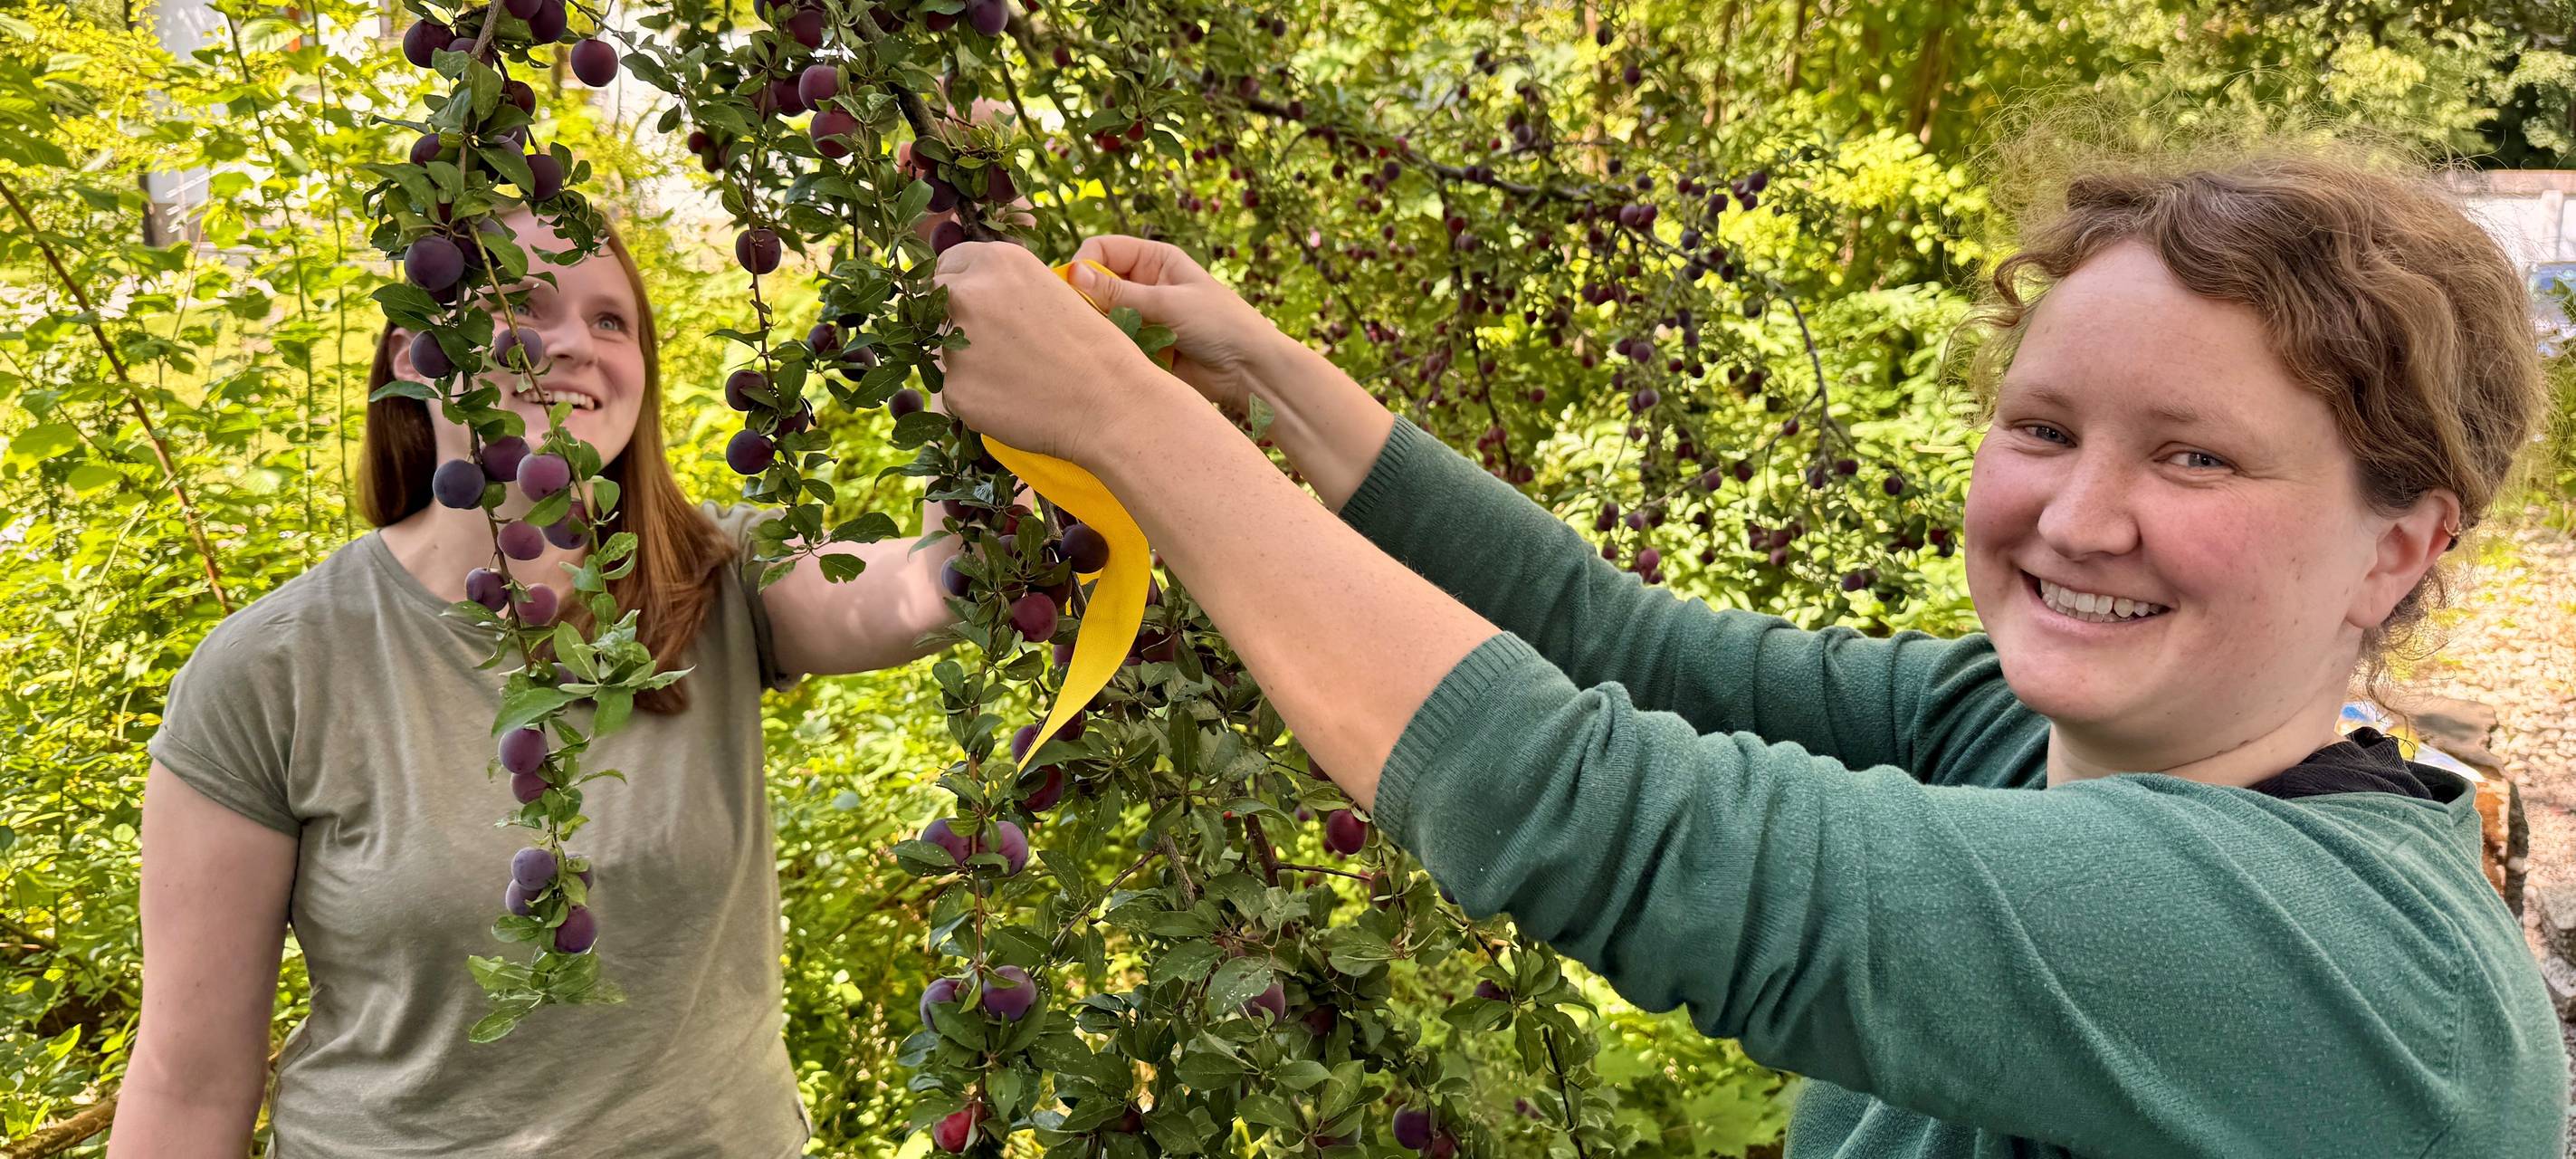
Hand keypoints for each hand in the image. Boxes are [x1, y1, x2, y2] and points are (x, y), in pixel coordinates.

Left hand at [932, 241, 1185, 469]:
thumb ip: (1004, 286)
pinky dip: (977, 397)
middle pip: (932, 301)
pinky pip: (955, 389)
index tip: (978, 307)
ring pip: (943, 349)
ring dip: (967, 360)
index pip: (948, 264)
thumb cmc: (1094, 349)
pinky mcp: (955, 388)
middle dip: (953, 318)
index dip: (962, 286)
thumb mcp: (1052, 291)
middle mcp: (968, 293)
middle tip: (993, 344)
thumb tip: (968, 295)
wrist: (1112, 403)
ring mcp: (956, 342)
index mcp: (997, 261)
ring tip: (1017, 376)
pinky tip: (1014, 400)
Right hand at [1067, 235, 1289, 417]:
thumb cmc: (1221, 324)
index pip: (1103, 250)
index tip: (1073, 288)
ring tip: (1112, 342)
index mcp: (1155, 260)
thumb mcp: (1168, 303)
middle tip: (1088, 321)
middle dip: (1088, 301)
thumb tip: (1073, 273)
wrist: (1249, 371)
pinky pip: (1114, 343)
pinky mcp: (1142, 346)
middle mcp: (1144, 284)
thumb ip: (1119, 293)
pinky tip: (1118, 360)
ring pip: (1102, 317)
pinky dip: (1113, 349)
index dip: (1084, 264)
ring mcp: (1142, 316)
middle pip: (1097, 284)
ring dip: (1102, 328)